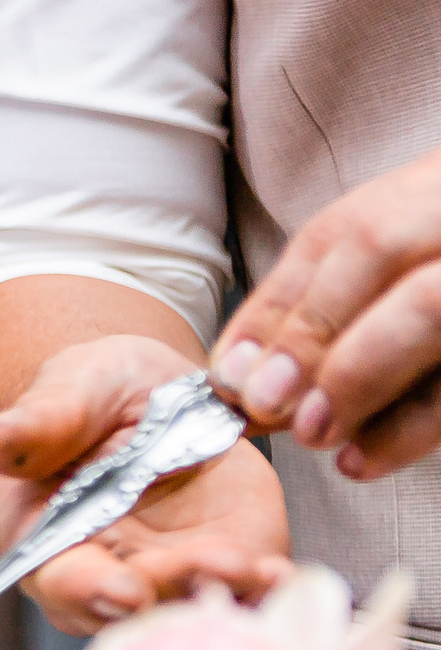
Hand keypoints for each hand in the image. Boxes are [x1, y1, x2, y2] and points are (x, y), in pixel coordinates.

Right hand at [0, 333, 289, 633]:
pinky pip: (249, 590)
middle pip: (136, 609)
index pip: (61, 581)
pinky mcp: (232, 559)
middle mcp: (109, 574)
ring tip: (258, 569)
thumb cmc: (92, 395)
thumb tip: (0, 441)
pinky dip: (268, 589)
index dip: (89, 592)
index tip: (125, 590)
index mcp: (48, 543)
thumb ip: (40, 420)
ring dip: (227, 596)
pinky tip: (282, 573)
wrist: (150, 395)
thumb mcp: (68, 391)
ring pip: (196, 607)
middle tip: (216, 566)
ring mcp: (172, 574)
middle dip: (175, 593)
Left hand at [211, 146, 440, 481]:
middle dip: (312, 335)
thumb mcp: (381, 273)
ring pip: (428, 306)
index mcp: (424, 188)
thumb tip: (236, 385)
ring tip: (312, 436)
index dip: (276, 310)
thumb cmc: (436, 274)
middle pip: (379, 250)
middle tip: (269, 407)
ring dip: (359, 378)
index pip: (338, 235)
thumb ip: (312, 314)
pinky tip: (363, 460)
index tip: (230, 379)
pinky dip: (413, 426)